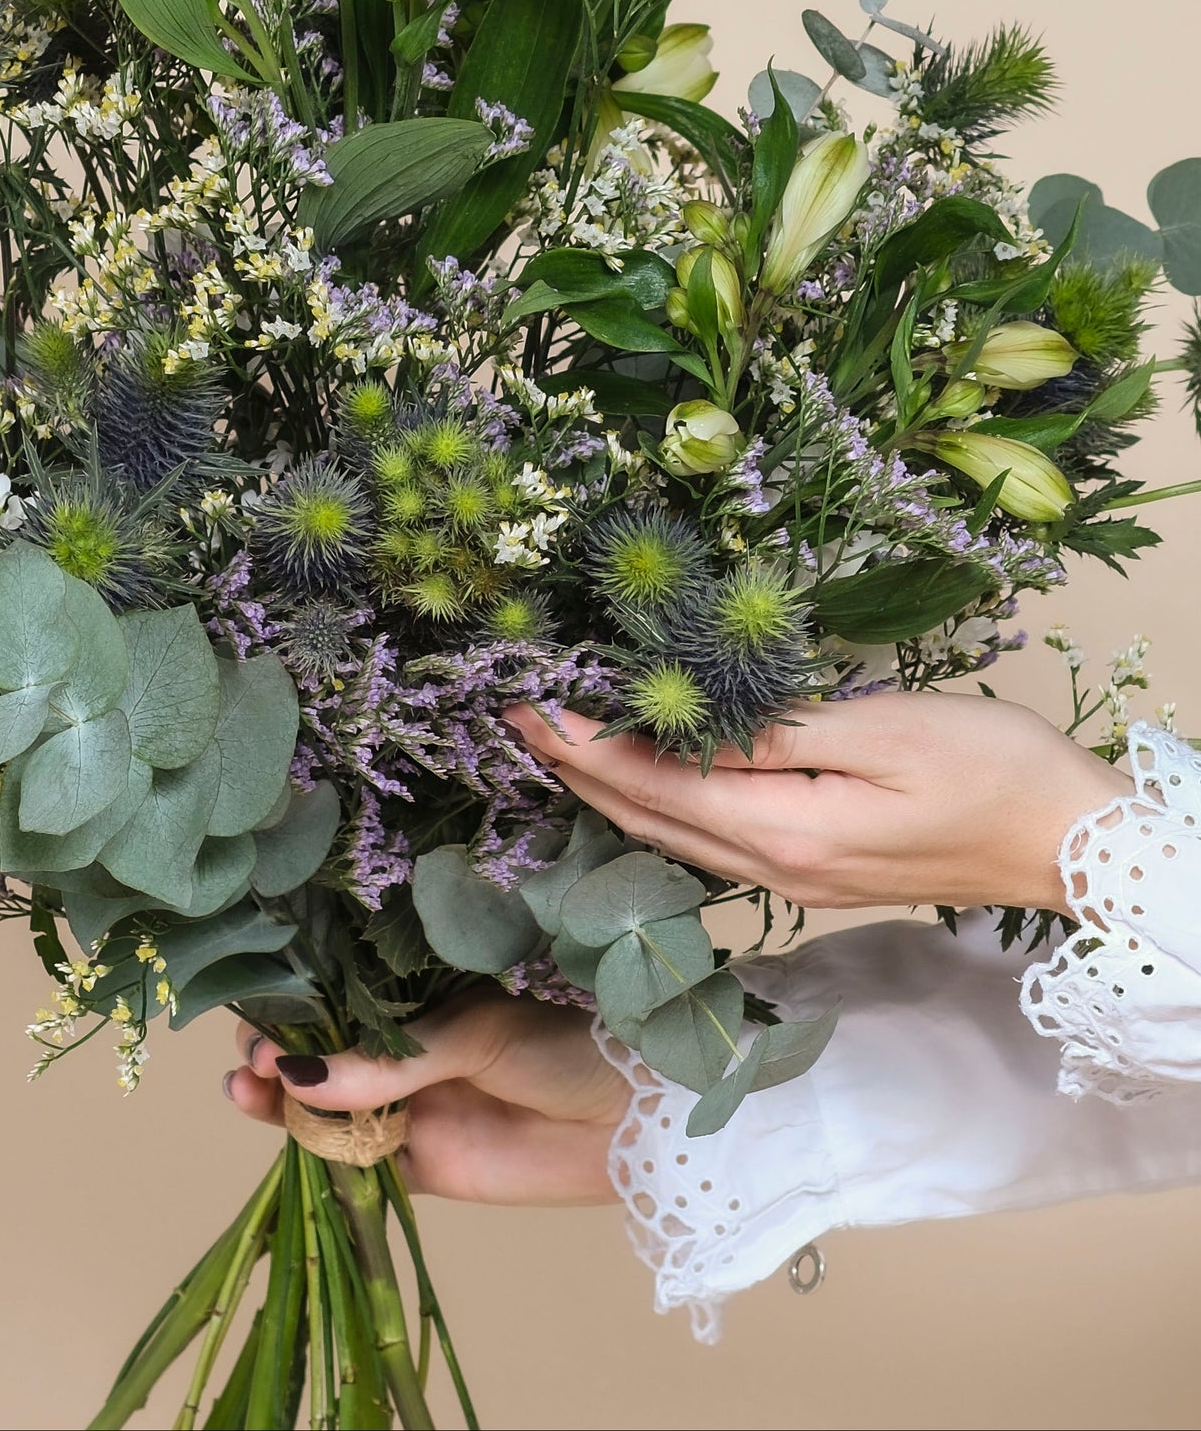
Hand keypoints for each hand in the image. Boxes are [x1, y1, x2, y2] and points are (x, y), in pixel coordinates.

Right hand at [223, 989, 628, 1205]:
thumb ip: (391, 1058)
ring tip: (245, 1089)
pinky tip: (284, 1136)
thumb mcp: (477, 1034)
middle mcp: (409, 1056)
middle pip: (322, 1058)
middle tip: (251, 1059)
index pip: (341, 1000)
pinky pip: (358, 1167)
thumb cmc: (567, 1048)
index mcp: (423, 1003)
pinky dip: (318, 1156)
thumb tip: (299, 1073)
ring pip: (328, 1112)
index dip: (295, 1007)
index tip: (258, 1011)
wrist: (636, 1122)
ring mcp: (413, 1112)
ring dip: (282, 1104)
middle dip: (278, 1055)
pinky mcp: (425, 1169)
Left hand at [505, 691, 1132, 912]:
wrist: (1071, 844)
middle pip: (648, 819)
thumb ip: (778, 734)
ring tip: (558, 747)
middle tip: (516, 717)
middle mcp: (776, 868)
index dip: (583, 746)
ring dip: (609, 792)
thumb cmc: (995, 771)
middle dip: (576, 769)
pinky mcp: (816, 874)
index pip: (654, 785)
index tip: (526, 706)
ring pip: (672, 837)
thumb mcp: (888, 731)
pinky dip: (659, 810)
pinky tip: (642, 790)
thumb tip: (687, 726)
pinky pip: (709, 845)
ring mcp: (796, 880)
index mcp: (786, 831)